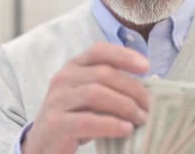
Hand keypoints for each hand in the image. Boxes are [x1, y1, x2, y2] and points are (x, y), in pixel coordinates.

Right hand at [22, 43, 149, 153]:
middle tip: (149, 106)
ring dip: (125, 106)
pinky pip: (87, 121)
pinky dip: (111, 124)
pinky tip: (126, 130)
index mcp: (74, 66)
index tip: (146, 66)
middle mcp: (63, 78)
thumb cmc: (75, 117)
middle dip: (132, 89)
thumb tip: (151, 84)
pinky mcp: (55, 123)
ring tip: (141, 119)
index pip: (99, 51)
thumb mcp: (92, 97)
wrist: (44, 145)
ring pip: (96, 94)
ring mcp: (57, 100)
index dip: (124, 55)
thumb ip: (113, 87)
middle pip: (103, 74)